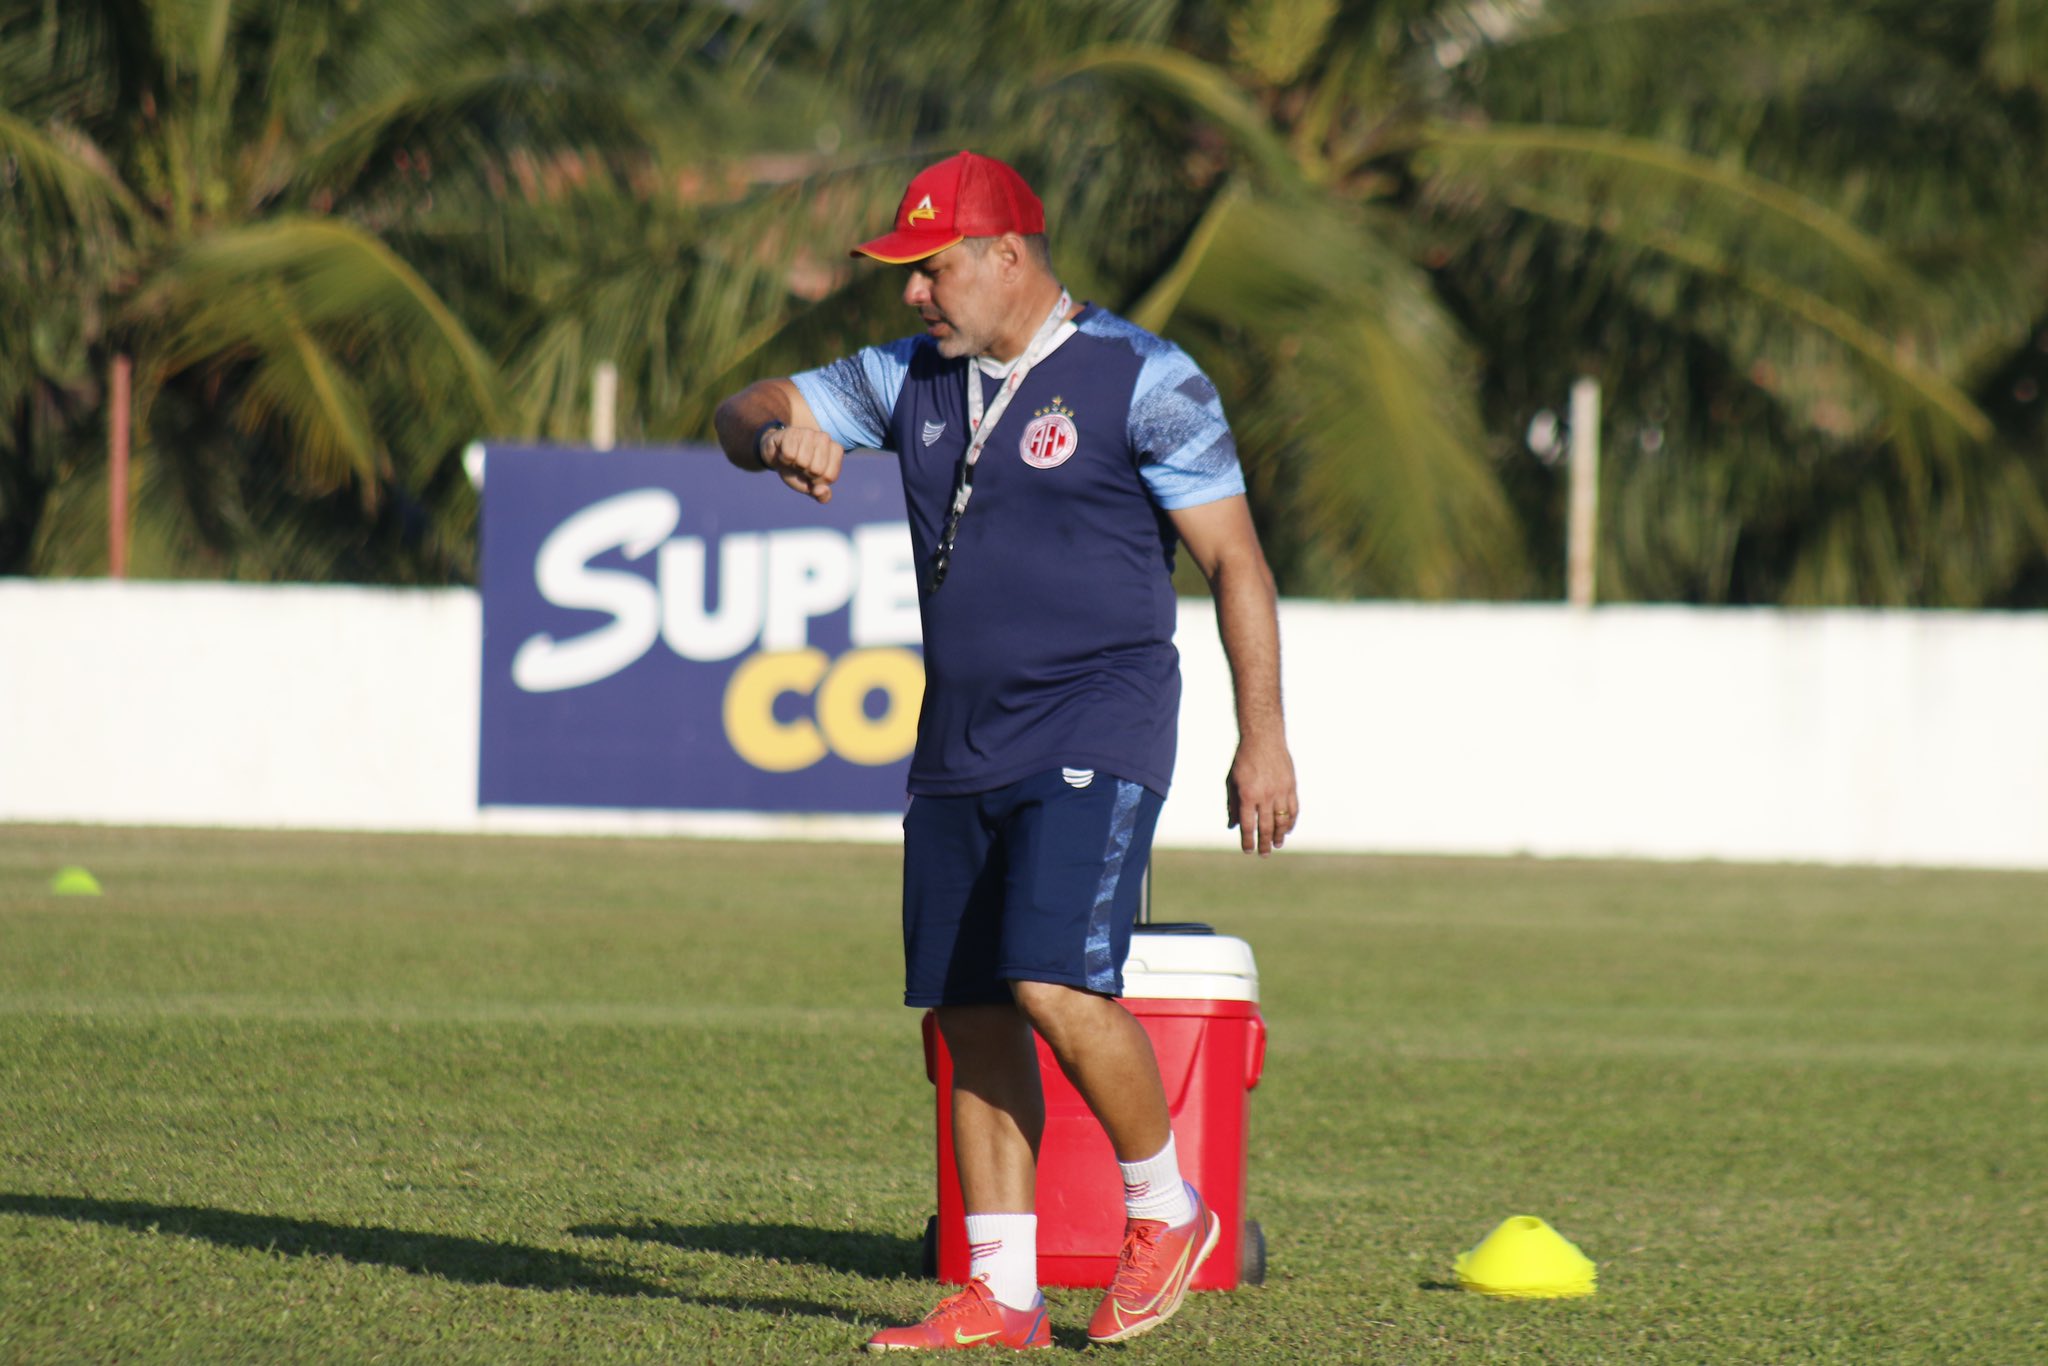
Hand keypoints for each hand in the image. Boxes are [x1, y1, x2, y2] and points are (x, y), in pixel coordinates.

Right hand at [762, 425, 843, 503]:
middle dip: (805, 473)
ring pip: (803, 461)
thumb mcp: (811, 487)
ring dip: (794, 465)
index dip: (817, 482)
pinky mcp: (791, 432)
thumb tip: (821, 490)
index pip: (829, 476)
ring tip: (794, 459)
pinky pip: (789, 455)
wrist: (777, 457)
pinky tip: (784, 454)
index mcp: (836, 451)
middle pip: (817, 469)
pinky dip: (784, 459)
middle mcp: (825, 438)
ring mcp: (808, 432)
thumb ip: (822, 495)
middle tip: (801, 466)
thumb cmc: (798, 472)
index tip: (812, 474)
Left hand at [1225, 734, 1297, 856]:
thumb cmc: (1243, 761)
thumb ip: (1232, 805)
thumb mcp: (1232, 782)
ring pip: (1282, 821)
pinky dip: (1291, 821)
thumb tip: (1232, 826)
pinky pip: (1293, 809)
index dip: (1247, 840)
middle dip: (1264, 843)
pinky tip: (1287, 829)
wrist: (1263, 739)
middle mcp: (1265, 796)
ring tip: (1277, 845)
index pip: (1248, 825)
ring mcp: (1280, 791)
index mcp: (1247, 795)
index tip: (1248, 850)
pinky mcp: (1291, 786)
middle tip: (1264, 854)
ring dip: (1279, 836)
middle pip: (1266, 827)